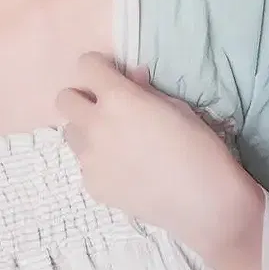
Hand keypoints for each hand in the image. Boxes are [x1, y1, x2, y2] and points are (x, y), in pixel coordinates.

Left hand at [56, 54, 263, 257]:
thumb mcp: (178, 108)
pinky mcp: (92, 185)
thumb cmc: (200, 148)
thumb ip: (145, 90)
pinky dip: (99, 163)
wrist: (203, 203)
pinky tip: (126, 172)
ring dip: (87, 131)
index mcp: (119, 99)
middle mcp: (95, 126)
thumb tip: (131, 77)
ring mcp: (89, 159)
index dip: (100, 68)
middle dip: (83, 99)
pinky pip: (85, 164)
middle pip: (65, 100)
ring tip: (116, 144)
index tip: (112, 77)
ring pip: (71, 133)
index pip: (86, 65)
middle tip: (107, 110)